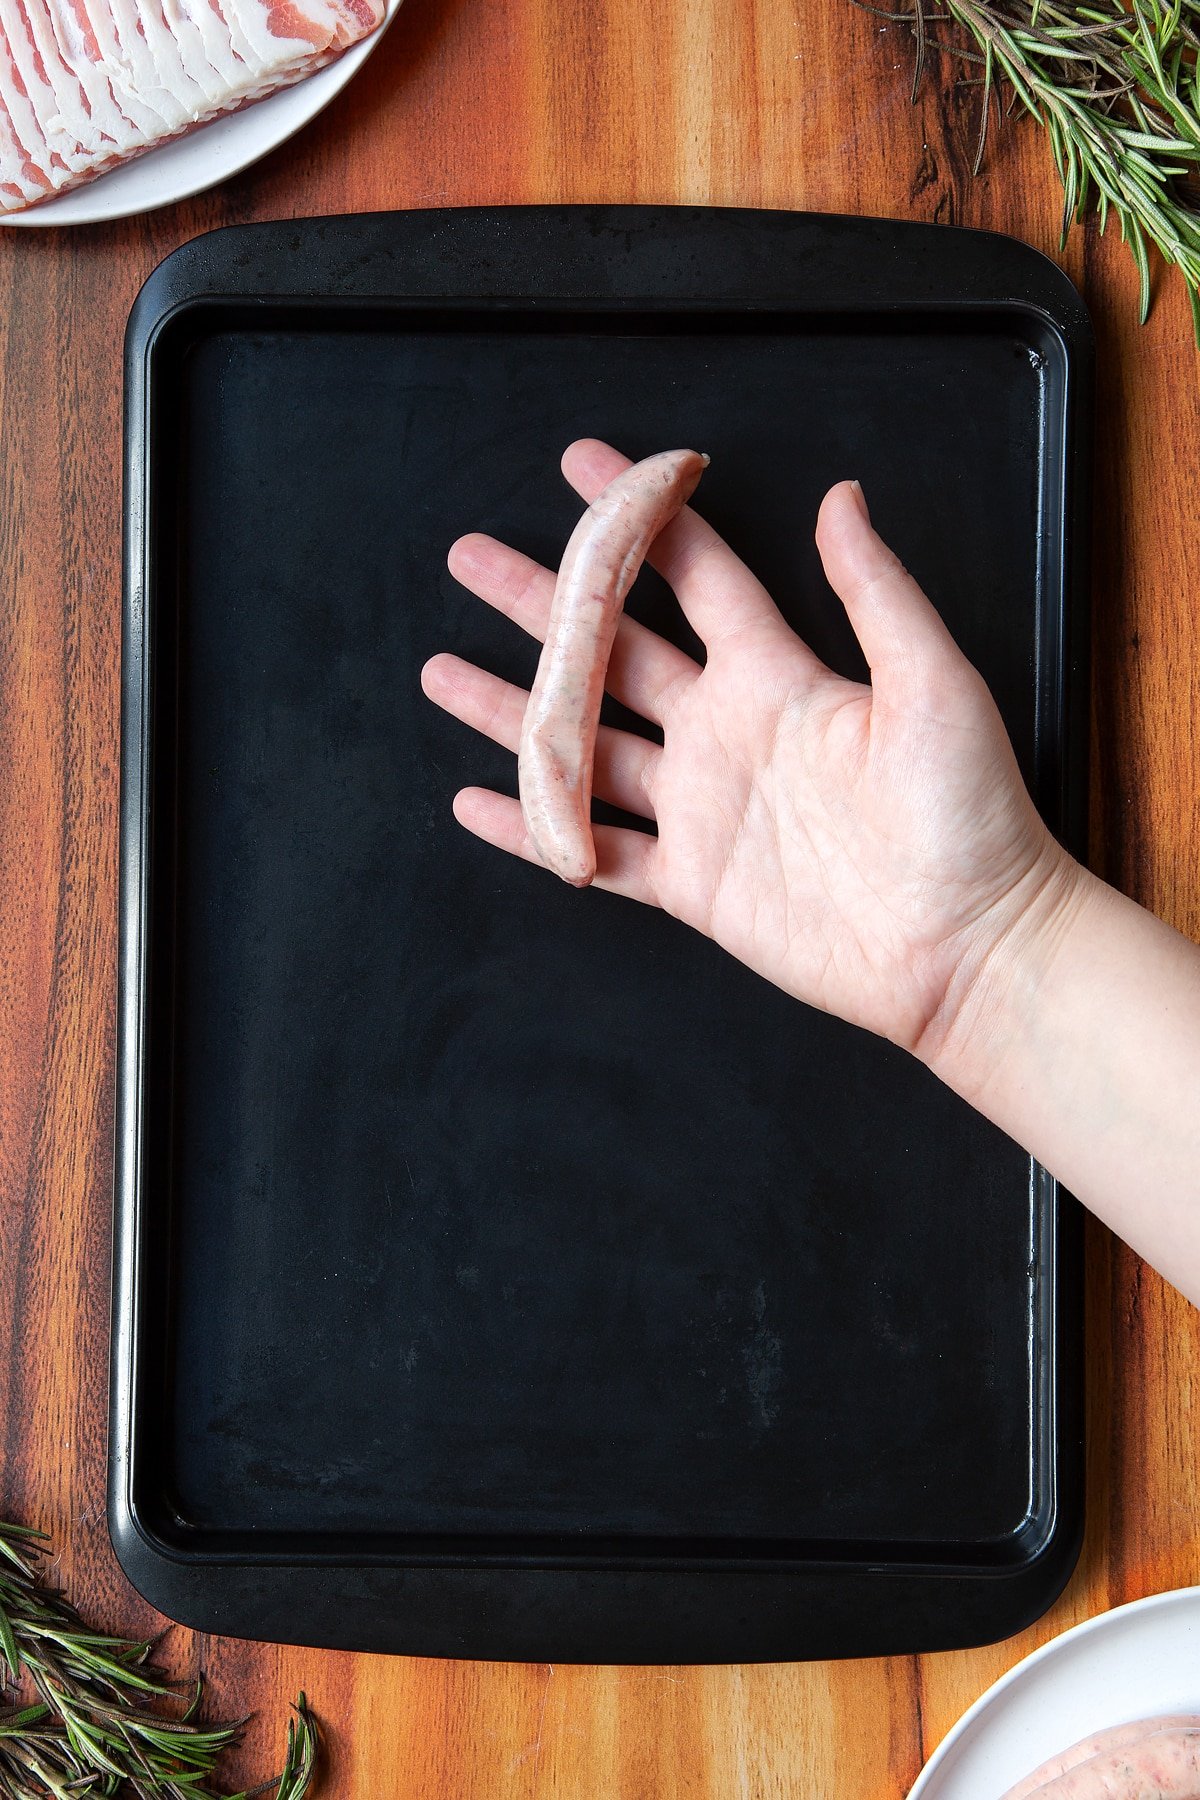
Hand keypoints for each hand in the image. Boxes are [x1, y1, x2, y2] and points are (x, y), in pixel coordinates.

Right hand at [421, 438, 1080, 1060]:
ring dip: (513, 711)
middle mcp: (726, 732)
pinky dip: (535, 830)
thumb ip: (875, 593)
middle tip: (472, 559)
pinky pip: (595, 852)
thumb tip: (842, 495)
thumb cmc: (971, 813)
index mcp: (778, 676)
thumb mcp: (934, 683)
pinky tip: (479, 802)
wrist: (969, 944)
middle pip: (612, 653)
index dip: (637, 519)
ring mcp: (703, 809)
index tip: (583, 466)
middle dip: (542, 605)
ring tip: (443, 673)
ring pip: (584, 749)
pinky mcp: (694, 884)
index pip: (692, 576)